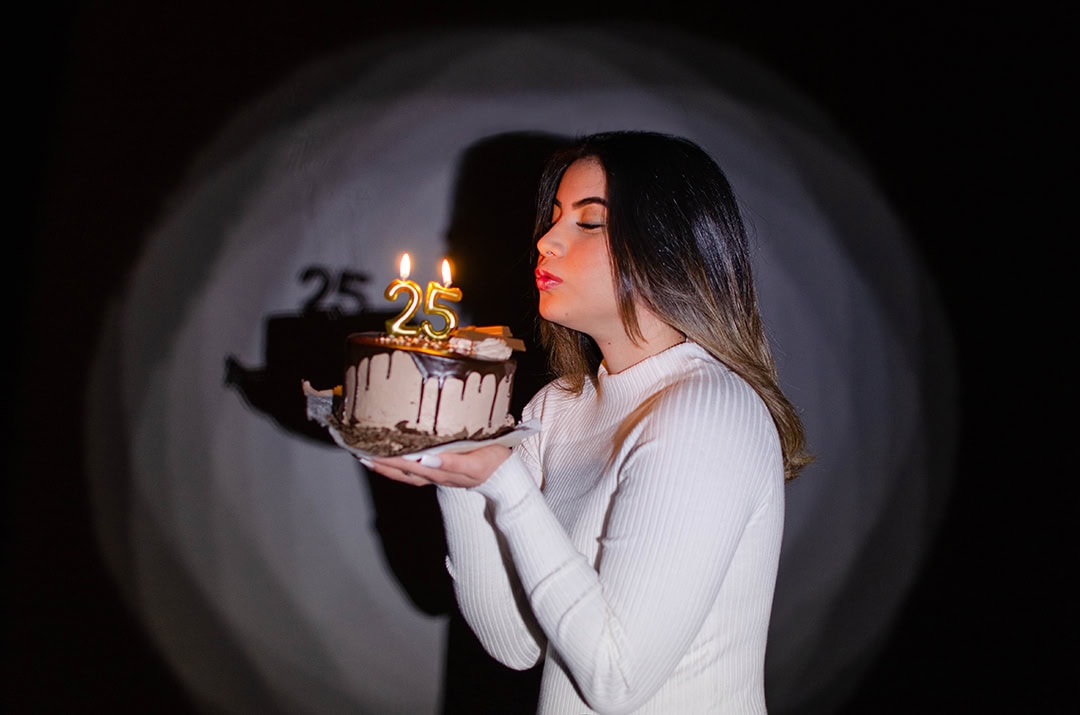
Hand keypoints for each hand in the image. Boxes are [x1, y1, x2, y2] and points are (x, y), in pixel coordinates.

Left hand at [362, 444, 511, 487]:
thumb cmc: (493, 463)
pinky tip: (388, 458)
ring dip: (384, 466)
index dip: (389, 460)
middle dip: (379, 463)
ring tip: (365, 456)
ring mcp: (436, 475)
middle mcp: (435, 475)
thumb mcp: (476, 463)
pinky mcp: (439, 471)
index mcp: (442, 472)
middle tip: (358, 451)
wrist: (505, 475)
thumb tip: (425, 459)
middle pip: (401, 471)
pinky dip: (397, 467)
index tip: (371, 451)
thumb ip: (451, 462)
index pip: (409, 466)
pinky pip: (412, 471)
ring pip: (404, 473)